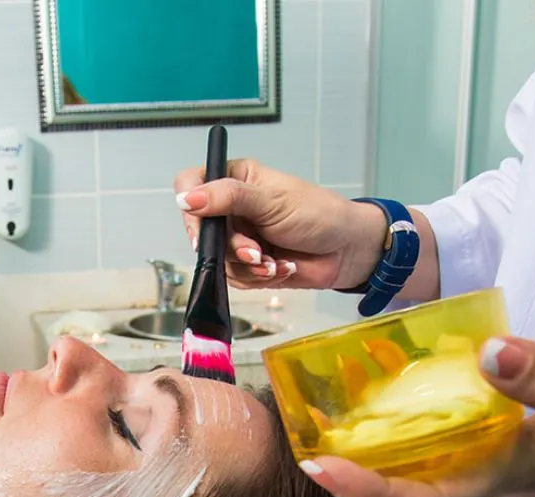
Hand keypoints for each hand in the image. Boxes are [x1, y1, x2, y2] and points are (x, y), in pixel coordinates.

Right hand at [174, 159, 385, 290]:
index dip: (190, 206)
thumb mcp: (271, 201)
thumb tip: (186, 198)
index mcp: (235, 180)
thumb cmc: (318, 214)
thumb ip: (228, 197)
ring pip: (217, 259)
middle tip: (254, 250)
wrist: (347, 250)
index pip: (190, 184)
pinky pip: (233, 278)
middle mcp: (232, 208)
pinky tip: (280, 267)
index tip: (203, 225)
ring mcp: (238, 237)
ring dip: (247, 266)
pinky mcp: (246, 264)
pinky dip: (258, 277)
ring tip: (274, 261)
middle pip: (200, 231)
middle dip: (230, 247)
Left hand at [298, 338, 534, 496]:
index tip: (319, 467)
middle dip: (351, 486)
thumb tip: (491, 355)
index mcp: (517, 476)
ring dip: (371, 463)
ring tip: (327, 424)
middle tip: (304, 447)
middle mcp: (496, 487)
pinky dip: (404, 437)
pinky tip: (382, 403)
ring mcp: (495, 475)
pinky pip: (441, 457)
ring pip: (421, 485)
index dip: (372, 494)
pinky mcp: (498, 457)